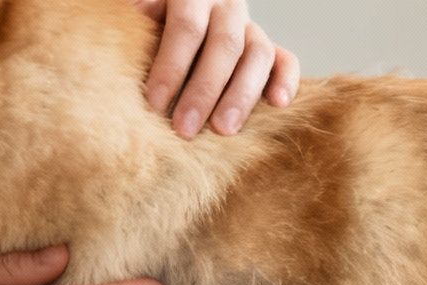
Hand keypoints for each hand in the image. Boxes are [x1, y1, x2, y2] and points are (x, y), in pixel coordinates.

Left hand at [136, 0, 299, 138]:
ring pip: (259, 55)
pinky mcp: (270, 51)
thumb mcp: (143, 20)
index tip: (154, 104)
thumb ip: (141, 21)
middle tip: (184, 128)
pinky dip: (286, 81)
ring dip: (241, 95)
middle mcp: (227, 8)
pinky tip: (278, 104)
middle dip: (204, 90)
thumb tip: (140, 15)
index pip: (186, 27)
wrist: (184, 28)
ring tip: (223, 130)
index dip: (171, 66)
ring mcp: (251, 29)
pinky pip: (286, 61)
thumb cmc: (152, 32)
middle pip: (225, 45)